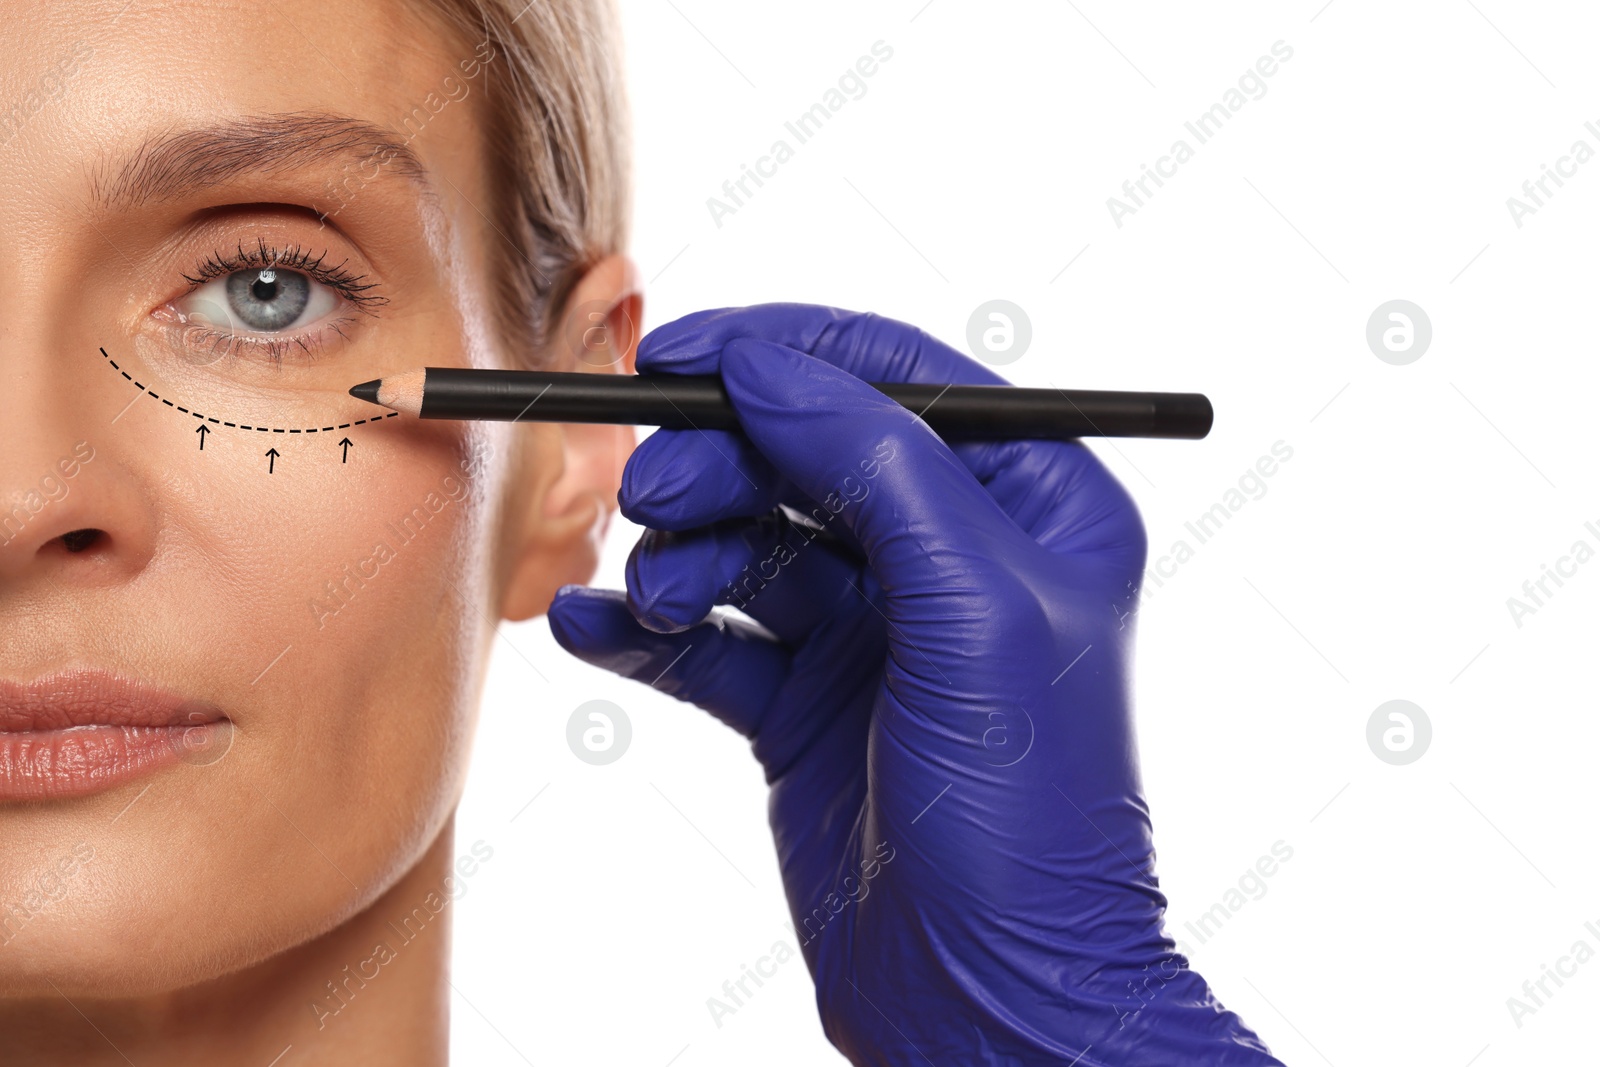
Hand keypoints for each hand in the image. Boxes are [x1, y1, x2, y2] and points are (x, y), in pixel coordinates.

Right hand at [549, 304, 1281, 1065]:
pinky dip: (649, 629)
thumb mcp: (973, 612)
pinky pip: (711, 640)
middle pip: (806, 456)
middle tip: (654, 495)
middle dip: (722, 465)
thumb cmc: (1028, 818)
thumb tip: (771, 364)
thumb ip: (880, 468)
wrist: (987, 1000)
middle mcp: (950, 557)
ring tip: (655, 593)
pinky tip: (594, 629)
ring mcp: (873, 632)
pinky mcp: (805, 705)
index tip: (680, 352)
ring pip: (750, 543)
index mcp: (1031, 507)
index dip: (785, 354)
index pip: (896, 383)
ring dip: (684, 555)